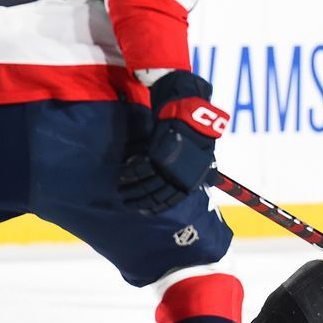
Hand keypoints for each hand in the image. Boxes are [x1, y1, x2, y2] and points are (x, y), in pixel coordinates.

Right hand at [120, 71, 228, 214]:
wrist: (188, 112)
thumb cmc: (194, 132)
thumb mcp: (200, 156)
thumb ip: (189, 171)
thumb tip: (184, 184)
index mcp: (192, 178)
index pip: (172, 199)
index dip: (157, 206)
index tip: (144, 210)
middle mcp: (181, 175)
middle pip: (156, 194)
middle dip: (139, 200)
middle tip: (127, 202)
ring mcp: (170, 166)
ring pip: (146, 184)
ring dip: (132, 190)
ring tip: (121, 192)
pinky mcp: (158, 154)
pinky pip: (140, 169)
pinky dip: (130, 174)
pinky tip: (123, 176)